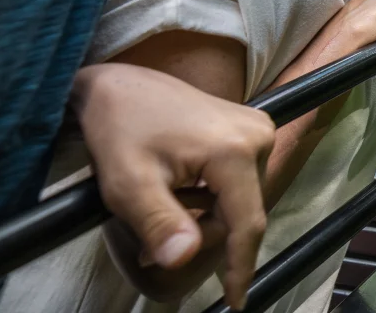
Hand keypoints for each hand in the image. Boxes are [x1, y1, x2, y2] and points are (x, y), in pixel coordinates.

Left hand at [70, 63, 275, 310]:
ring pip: (240, 200)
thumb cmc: (119, 128)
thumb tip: (183, 260)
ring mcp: (257, 129)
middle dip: (203, 237)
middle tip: (155, 248)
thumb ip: (159, 224)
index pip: (246, 224)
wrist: (117, 85)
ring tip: (163, 210)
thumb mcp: (129, 184)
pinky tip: (180, 191)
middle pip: (242, 214)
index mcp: (234, 150)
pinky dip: (210, 198)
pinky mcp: (249, 128)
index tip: (235, 304)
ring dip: (205, 218)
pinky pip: (238, 182)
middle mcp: (257, 136)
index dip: (240, 268)